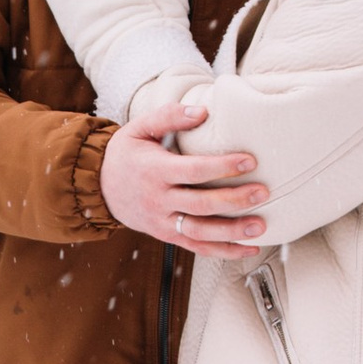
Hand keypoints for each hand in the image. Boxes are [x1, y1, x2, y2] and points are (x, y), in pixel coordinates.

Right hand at [102, 103, 269, 252]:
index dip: (222, 167)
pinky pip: (197, 248)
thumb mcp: (139, 128)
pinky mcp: (167, 236)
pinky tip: (248, 249)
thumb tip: (203, 111)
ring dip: (231, 232)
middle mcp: (158, 199)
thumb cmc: (126, 154)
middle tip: (263, 192)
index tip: (249, 161)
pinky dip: (224, 252)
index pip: (192, 171)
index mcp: (154, 170)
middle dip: (234, 200)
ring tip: (260, 227)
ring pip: (199, 232)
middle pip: (200, 204)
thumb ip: (169, 116)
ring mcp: (162, 222)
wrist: (99, 187)